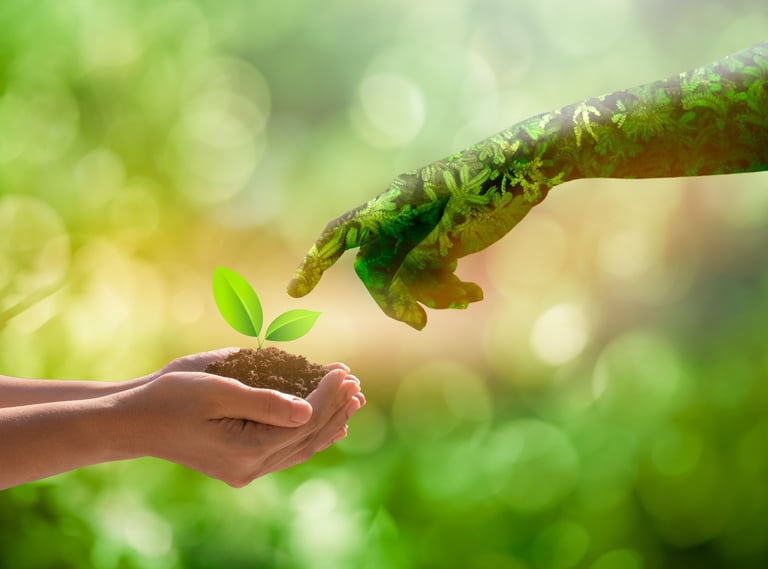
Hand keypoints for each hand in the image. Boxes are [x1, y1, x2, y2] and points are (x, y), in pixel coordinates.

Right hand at [117, 365, 364, 486]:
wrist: (134, 422)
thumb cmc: (170, 397)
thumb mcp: (217, 390)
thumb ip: (265, 401)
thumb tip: (308, 408)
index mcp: (247, 449)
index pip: (304, 421)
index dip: (328, 395)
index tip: (344, 371)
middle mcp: (250, 467)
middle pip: (308, 436)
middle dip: (335, 407)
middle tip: (355, 381)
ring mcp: (246, 471)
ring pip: (301, 448)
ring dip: (328, 422)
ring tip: (352, 399)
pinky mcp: (241, 466)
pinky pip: (286, 452)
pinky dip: (308, 434)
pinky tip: (326, 423)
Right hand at [288, 143, 547, 328]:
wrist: (530, 165)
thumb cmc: (495, 187)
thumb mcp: (461, 229)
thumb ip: (429, 257)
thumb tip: (408, 285)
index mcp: (395, 205)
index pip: (341, 234)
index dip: (315, 263)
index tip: (296, 292)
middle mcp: (400, 218)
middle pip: (375, 270)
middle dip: (395, 299)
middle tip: (419, 323)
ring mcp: (419, 229)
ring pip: (405, 277)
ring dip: (431, 296)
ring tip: (468, 298)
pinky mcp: (440, 238)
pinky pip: (428, 273)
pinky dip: (446, 288)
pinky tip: (474, 294)